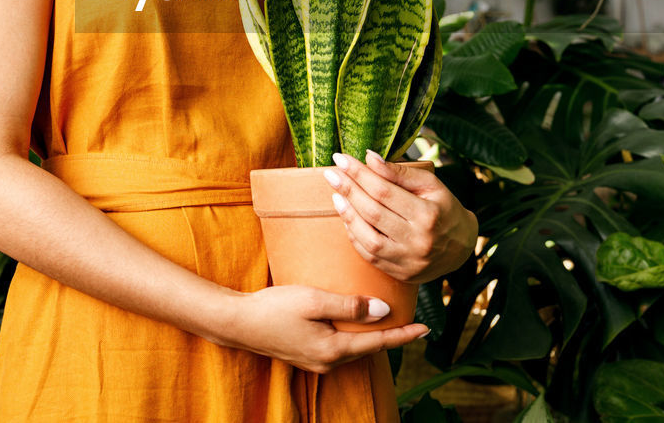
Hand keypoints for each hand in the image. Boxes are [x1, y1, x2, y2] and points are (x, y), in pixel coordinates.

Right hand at [216, 285, 428, 372]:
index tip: (426, 329)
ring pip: (354, 349)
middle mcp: (327, 362)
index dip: (403, 335)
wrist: (237, 323)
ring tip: (389, 323)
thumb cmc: (274, 308)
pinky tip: (355, 325)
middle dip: (391, 337)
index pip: (378, 343)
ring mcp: (315, 361)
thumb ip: (351, 307)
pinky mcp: (306, 354)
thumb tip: (384, 311)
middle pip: (368, 349)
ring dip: (372, 337)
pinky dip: (353, 337)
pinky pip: (339, 347)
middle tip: (413, 323)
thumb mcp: (315, 301)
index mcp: (333, 350)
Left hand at [324, 151, 478, 283]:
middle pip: (373, 213)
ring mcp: (408, 261)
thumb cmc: (445, 209)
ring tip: (336, 195)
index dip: (359, 174)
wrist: (462, 247)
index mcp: (428, 215)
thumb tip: (369, 158)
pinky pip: (369, 256)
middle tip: (330, 173)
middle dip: (348, 190)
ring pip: (368, 238)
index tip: (341, 159)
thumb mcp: (430, 185)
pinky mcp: (400, 274)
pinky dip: (355, 236)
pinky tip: (347, 218)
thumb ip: (399, 173)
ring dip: (347, 215)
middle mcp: (418, 241)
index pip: (384, 191)